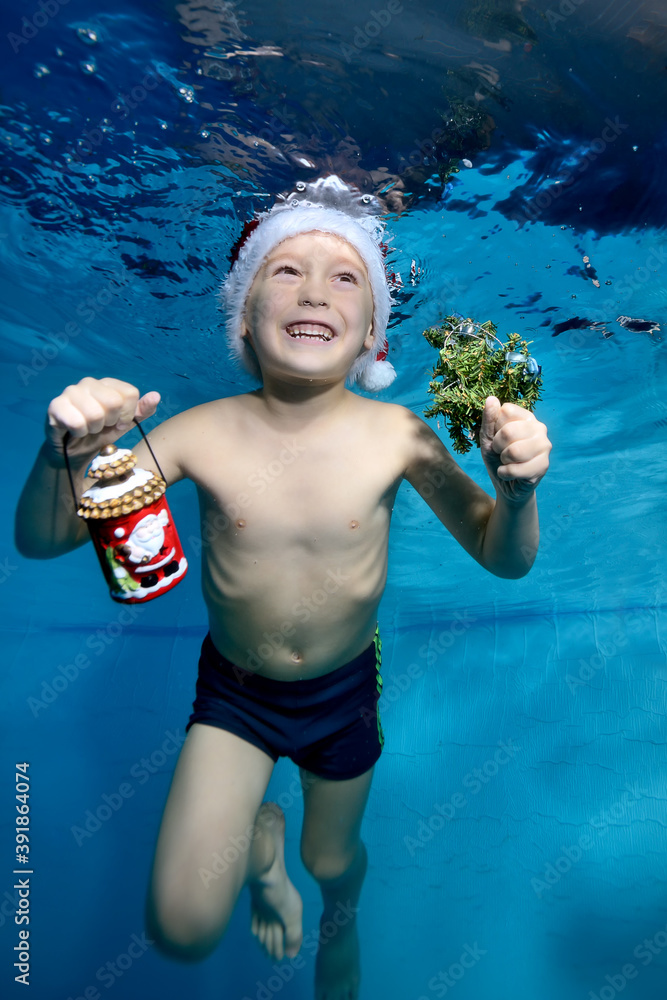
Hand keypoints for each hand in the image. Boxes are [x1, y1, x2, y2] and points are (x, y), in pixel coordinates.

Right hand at [45, 377, 159, 464]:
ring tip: (87, 429)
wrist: (75, 451)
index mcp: (108, 384)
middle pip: (114, 402)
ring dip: (93, 429)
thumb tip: (156, 396)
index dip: (127, 415)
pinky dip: (79, 432)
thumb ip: (142, 411)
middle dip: (109, 422)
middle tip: (100, 427)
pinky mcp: (55, 405)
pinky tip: (74, 431)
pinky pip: (76, 422)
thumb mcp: (125, 424)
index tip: (117, 423)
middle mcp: (89, 383)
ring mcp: (71, 391)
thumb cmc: (100, 434)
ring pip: (95, 414)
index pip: (130, 394)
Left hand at [479, 396, 550, 502]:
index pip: (505, 411)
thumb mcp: (488, 437)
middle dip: (498, 446)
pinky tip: (510, 474)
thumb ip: (489, 419)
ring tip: (507, 462)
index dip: (495, 427)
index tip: (498, 437)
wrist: (506, 484)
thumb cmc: (497, 457)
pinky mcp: (544, 465)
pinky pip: (516, 469)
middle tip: (501, 453)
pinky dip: (506, 473)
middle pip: (509, 432)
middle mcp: (539, 428)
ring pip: (514, 451)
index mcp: (526, 417)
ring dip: (503, 461)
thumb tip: (491, 399)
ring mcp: (545, 446)